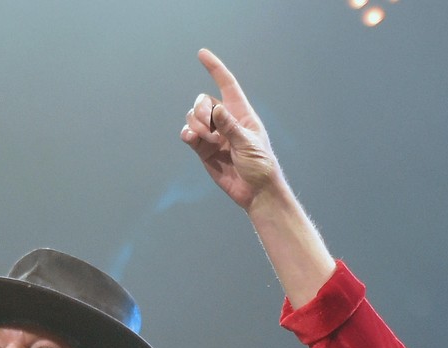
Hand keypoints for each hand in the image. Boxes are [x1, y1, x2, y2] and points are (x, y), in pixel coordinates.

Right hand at [181, 49, 283, 209]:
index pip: (227, 85)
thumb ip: (231, 127)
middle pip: (203, 101)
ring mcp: (214, 135)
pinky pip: (189, 135)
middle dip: (201, 110)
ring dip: (196, 124)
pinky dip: (187, 134)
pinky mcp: (204, 150)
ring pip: (193, 117)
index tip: (202, 54)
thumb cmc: (261, 166)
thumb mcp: (249, 144)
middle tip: (210, 129)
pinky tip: (191, 139)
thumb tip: (216, 109)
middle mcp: (225, 121)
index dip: (215, 69)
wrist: (256, 192)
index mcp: (241, 114)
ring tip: (207, 140)